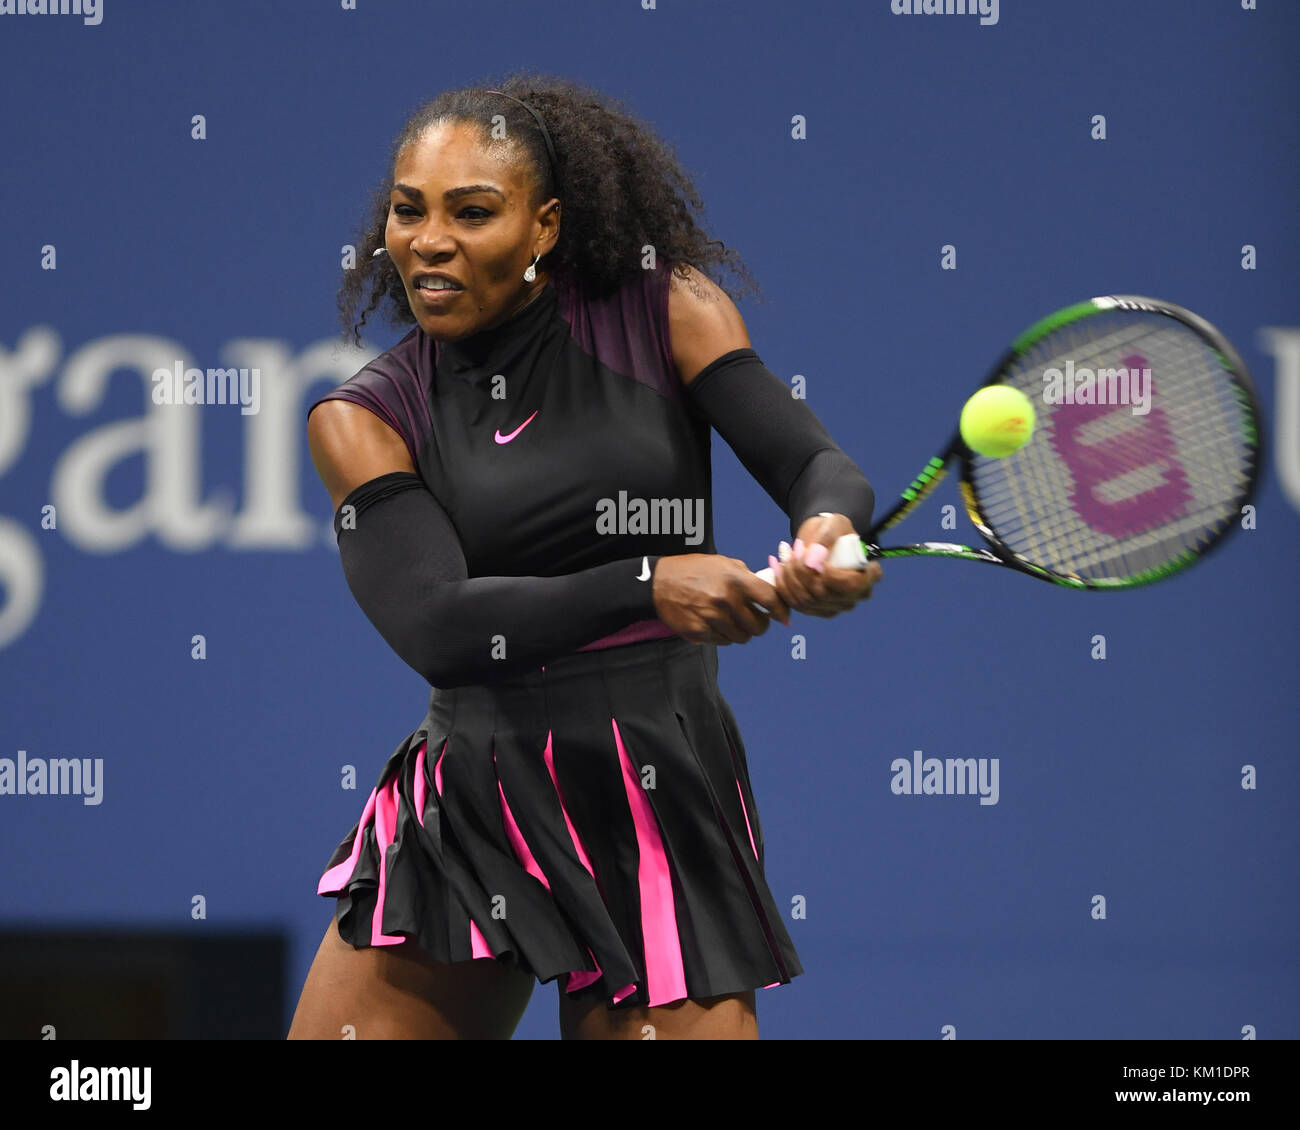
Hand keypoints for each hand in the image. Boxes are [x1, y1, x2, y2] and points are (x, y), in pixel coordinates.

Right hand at [651, 554, 791, 644]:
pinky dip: (724, 636)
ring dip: (742, 632)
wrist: (659, 583)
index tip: (783, 617)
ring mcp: (712, 618)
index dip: (781, 611)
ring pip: (742, 638)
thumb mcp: (723, 563)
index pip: (770, 599)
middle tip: (756, 621)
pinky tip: (717, 624)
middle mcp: (725, 600)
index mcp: (735, 580)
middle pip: (758, 626)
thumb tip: (770, 591)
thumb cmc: (694, 570)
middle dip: (760, 625)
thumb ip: (747, 577)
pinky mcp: (699, 632)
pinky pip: (723, 641)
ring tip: (734, 622)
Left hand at [770, 513, 882, 618]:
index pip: (852, 586)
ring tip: (785, 552)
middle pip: (823, 594)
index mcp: (868, 576)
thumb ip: (826, 538)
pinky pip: (795, 603)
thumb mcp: (834, 524)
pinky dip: (782, 584)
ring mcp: (834, 606)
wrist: (820, 537)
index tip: (821, 559)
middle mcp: (854, 596)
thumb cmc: (833, 528)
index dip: (832, 576)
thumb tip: (812, 563)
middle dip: (802, 571)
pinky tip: (776, 564)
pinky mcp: (815, 609)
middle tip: (794, 548)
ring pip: (806, 600)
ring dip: (789, 576)